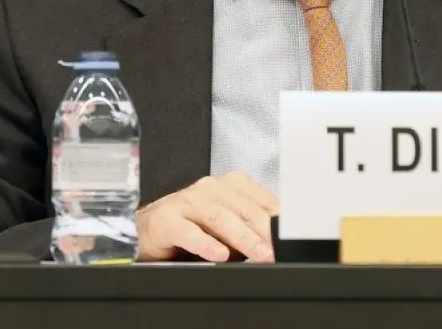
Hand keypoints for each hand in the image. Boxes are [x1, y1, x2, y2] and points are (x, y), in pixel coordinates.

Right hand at [137, 171, 277, 261]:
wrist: (151, 227)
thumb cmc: (196, 226)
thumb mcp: (230, 225)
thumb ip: (253, 228)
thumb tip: (280, 243)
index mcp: (232, 185)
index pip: (262, 202)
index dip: (278, 223)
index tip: (290, 240)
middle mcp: (211, 188)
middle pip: (245, 210)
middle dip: (264, 232)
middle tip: (278, 252)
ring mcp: (188, 201)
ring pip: (221, 218)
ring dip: (243, 239)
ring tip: (260, 254)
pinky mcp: (167, 219)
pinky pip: (189, 232)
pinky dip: (206, 244)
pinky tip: (219, 255)